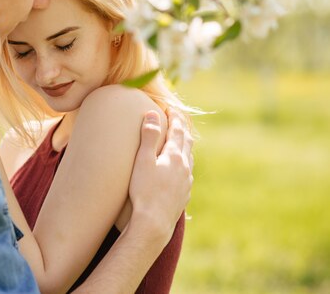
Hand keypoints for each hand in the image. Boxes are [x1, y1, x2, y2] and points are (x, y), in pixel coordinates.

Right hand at [128, 108, 193, 239]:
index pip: (177, 130)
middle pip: (187, 142)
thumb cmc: (144, 191)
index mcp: (174, 156)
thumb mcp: (142, 160)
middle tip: (176, 120)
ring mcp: (186, 182)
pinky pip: (187, 174)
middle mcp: (184, 167)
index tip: (171, 108)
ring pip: (189, 158)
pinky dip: (183, 164)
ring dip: (184, 146)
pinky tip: (179, 170)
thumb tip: (152, 114)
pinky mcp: (183, 195)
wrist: (154, 223)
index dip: (174, 118)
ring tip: (180, 142)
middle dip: (181, 129)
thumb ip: (148, 137)